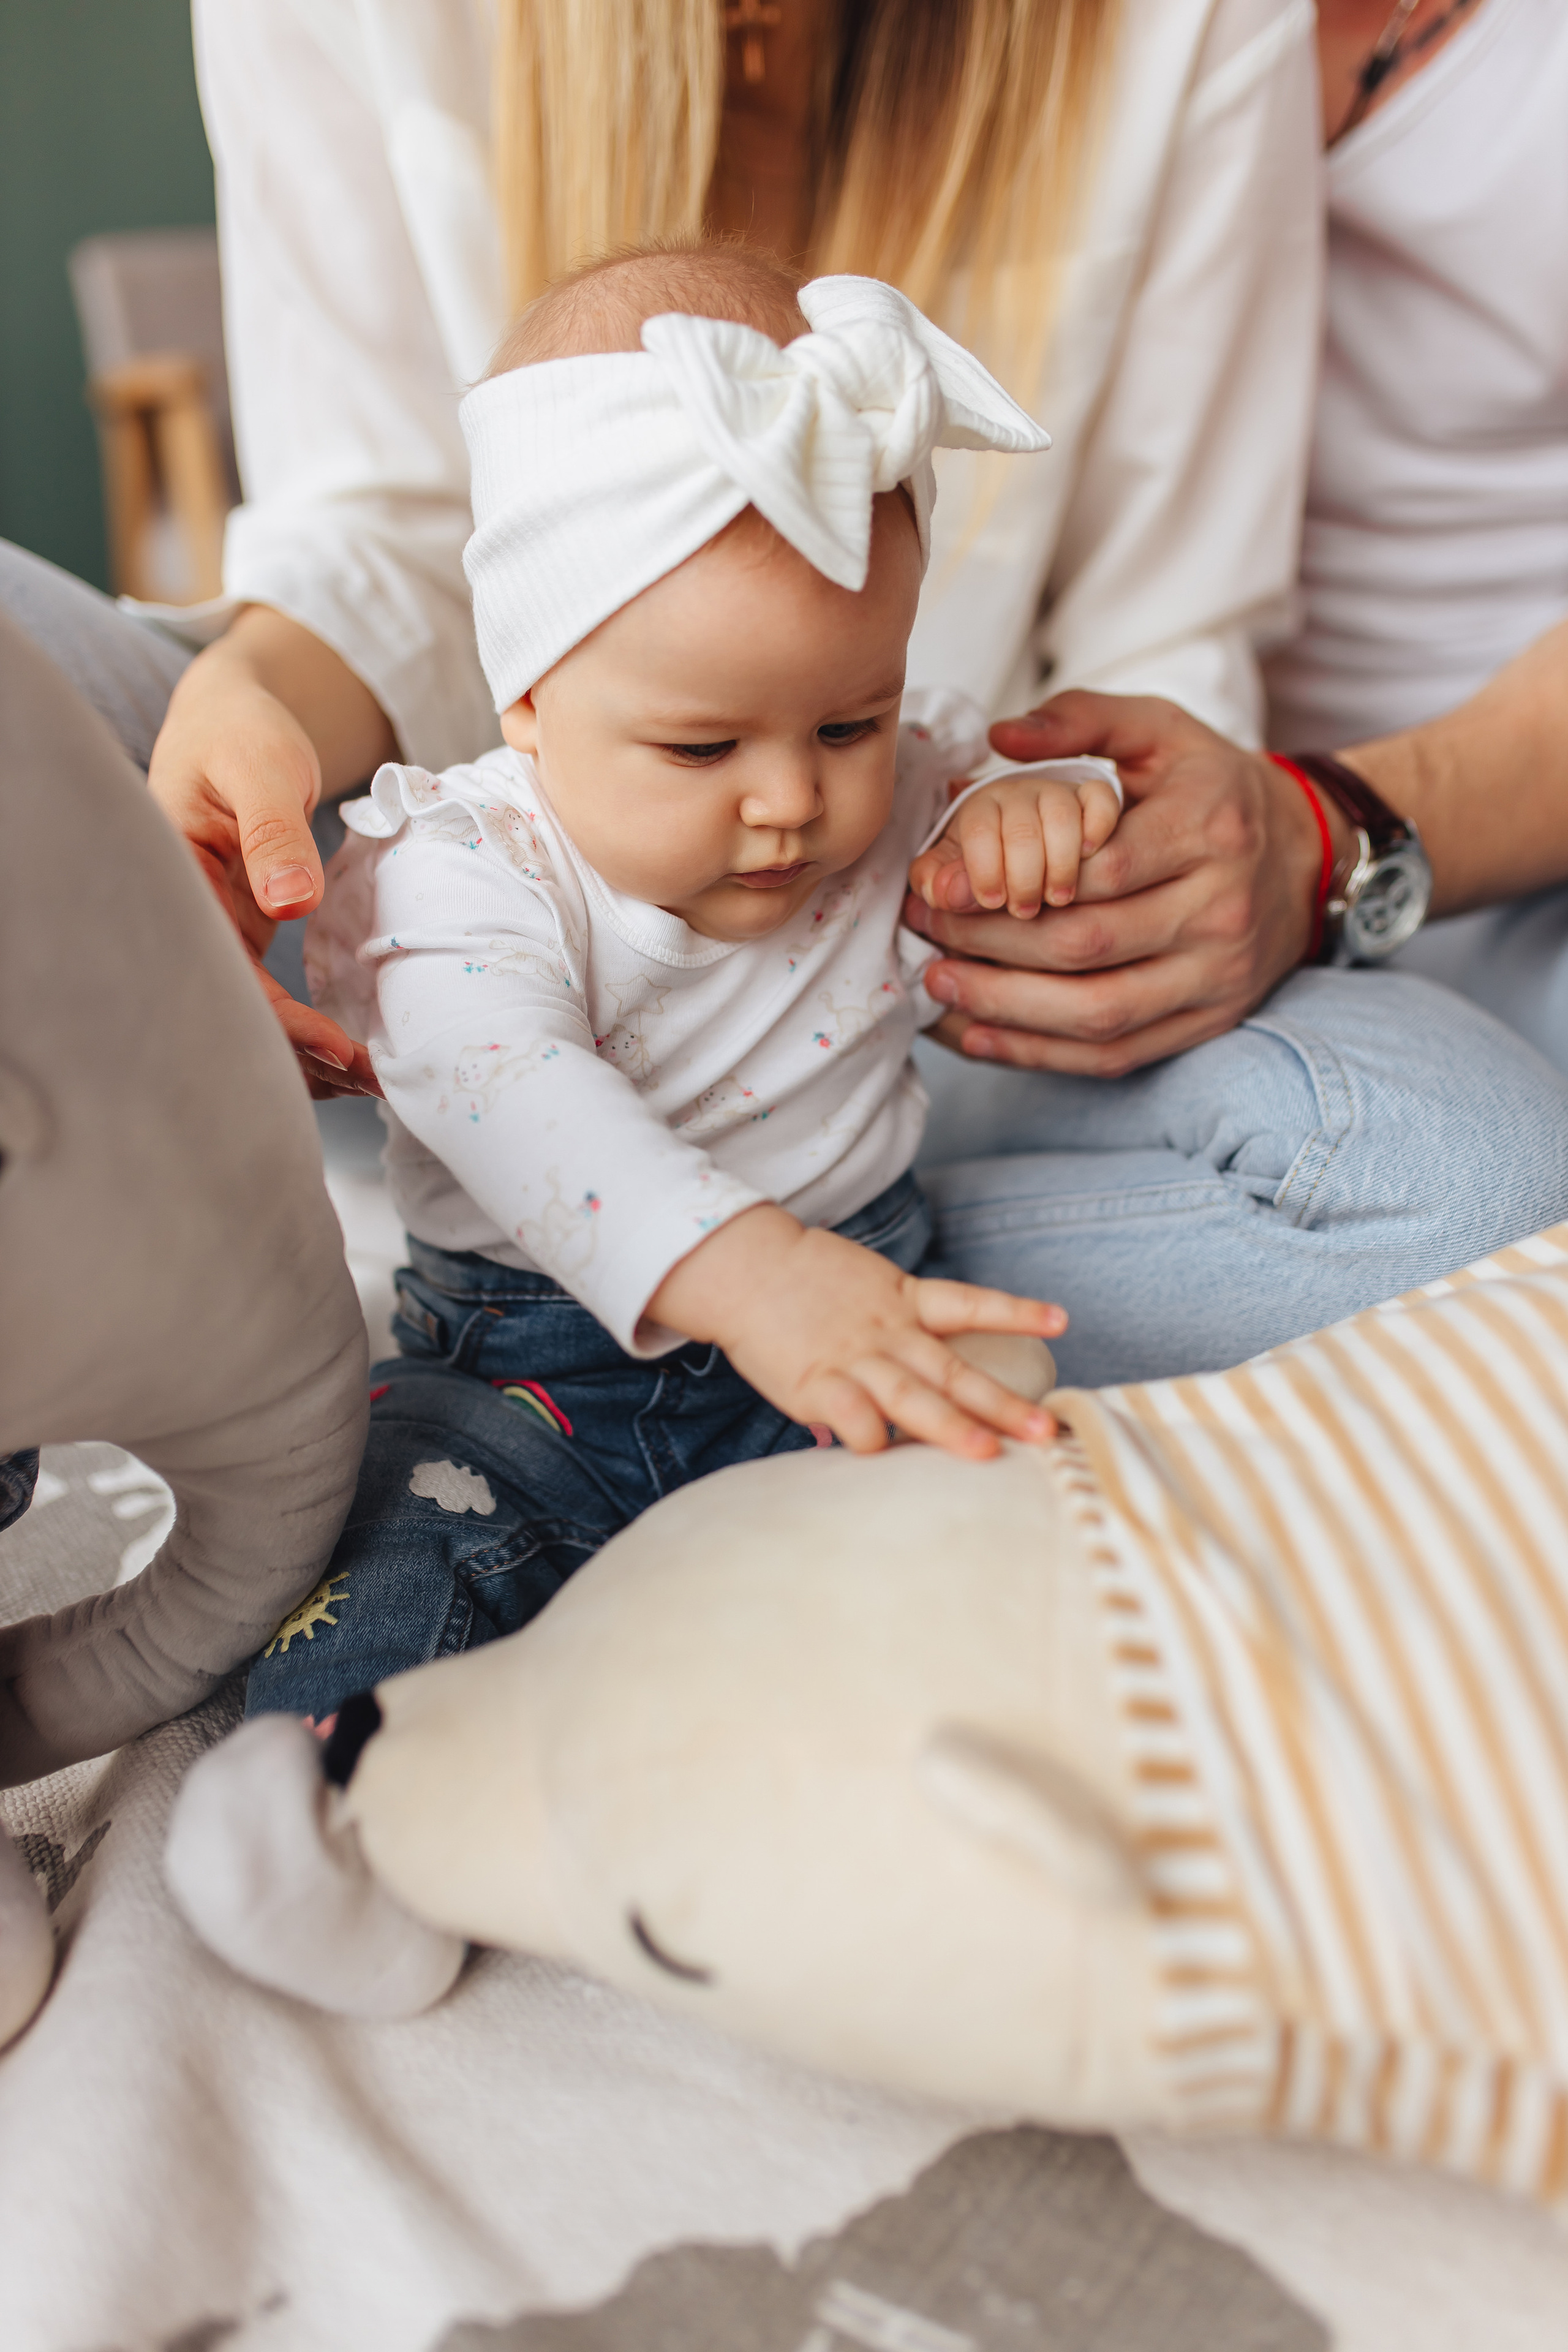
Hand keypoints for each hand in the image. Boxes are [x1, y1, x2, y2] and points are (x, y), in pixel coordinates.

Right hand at [148, 610, 394, 1098]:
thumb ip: (273, 830)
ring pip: (254, 1015)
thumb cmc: (242, 731)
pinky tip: (355, 1051)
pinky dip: (310, 1028)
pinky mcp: (245, 933)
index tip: (339, 1050)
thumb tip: (290, 902)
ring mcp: (217, 931)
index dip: (279, 1023)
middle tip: (372, 1081)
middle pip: (234, 1013)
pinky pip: (271, 997)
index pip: (221, 975)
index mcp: (175, 881)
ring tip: (374, 1078)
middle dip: (299, 1059)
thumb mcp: (259, 766)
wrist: (237, 717)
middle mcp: (189, 918)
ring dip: (309, 1055)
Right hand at [647, 1205, 1066, 1459]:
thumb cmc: (801, 1284)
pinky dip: (871, 1439)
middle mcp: (888, 1333)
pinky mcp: (817, 1384)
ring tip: (987, 1453)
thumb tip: (918, 1377)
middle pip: (953, 1370)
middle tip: (1044, 1430)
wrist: (741, 1268)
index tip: (1062, 1321)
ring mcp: (855, 1359)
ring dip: (950, 1427)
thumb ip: (894, 1331)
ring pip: (911, 1398)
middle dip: (1001, 1403)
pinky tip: (883, 1455)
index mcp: (902, 1301)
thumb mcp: (862, 1291)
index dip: (1016, 1311)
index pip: (969, 1303)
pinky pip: (853, 1418)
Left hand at [903, 692, 1350, 1078]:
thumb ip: (1081, 720)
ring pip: (1098, 1010)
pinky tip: (979, 1034)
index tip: (938, 881)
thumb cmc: (1211, 789)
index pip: (1097, 869)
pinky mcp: (1208, 1021)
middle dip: (989, 943)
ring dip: (1005, 1007)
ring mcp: (1218, 975)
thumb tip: (998, 737)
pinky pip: (1115, 1052)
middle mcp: (1221, 909)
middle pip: (1086, 943)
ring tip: (937, 982)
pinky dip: (1039, 1052)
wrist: (1304, 856)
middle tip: (920, 929)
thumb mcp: (1161, 731)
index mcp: (1209, 829)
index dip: (1009, 882)